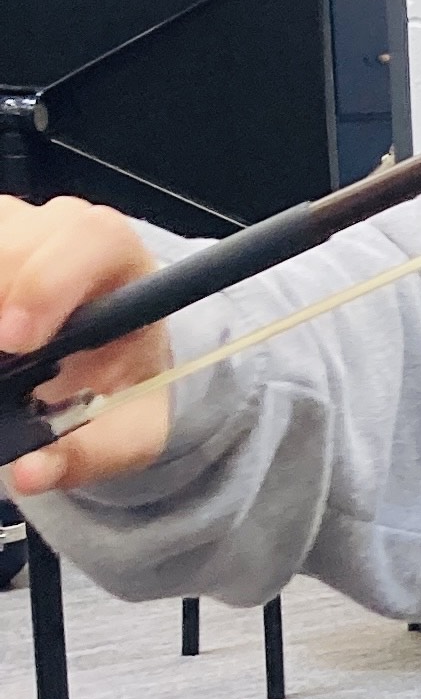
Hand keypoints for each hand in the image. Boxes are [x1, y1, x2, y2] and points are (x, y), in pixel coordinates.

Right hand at [0, 197, 171, 497]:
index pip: (89, 240)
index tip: (16, 340)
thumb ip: (90, 453)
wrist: (112, 358)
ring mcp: (13, 224)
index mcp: (120, 259)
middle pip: (14, 237)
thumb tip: (28, 474)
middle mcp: (64, 227)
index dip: (47, 282)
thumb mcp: (129, 430)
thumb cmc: (124, 380)